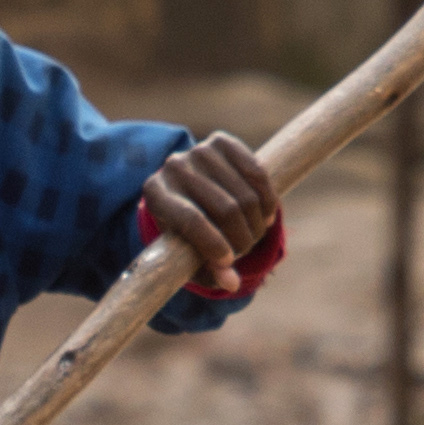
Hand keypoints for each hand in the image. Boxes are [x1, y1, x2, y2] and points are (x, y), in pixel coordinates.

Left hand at [141, 130, 276, 281]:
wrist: (189, 188)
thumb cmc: (186, 229)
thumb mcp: (189, 251)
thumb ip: (208, 269)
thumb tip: (231, 283)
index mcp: (156, 194)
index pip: (190, 220)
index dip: (214, 243)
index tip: (229, 261)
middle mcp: (173, 167)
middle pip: (225, 208)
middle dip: (242, 238)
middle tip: (245, 250)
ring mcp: (198, 151)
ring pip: (245, 195)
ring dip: (257, 223)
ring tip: (254, 235)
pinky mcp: (222, 141)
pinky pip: (257, 173)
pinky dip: (267, 200)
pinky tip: (265, 216)